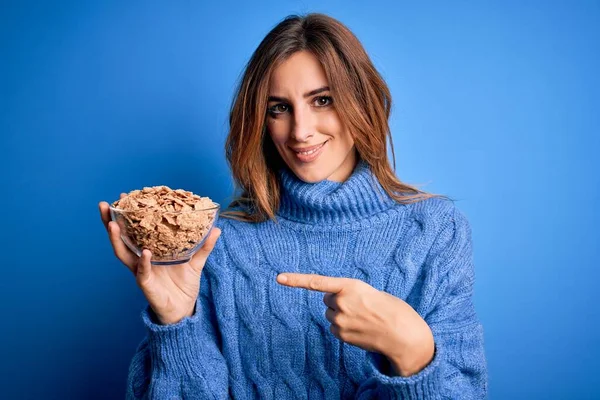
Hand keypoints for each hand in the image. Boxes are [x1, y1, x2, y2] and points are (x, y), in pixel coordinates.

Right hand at [99, 195, 220, 324]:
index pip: (134, 229)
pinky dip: (144, 262)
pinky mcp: (146, 285)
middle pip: (120, 238)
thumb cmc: (184, 284)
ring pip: (123, 254)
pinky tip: (145, 252)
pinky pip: (142, 272)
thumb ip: (204, 246)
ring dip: (116, 239)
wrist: (184, 308)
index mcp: (149, 250)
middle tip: (105, 204)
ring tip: (113, 223)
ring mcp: (141, 271)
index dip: (127, 215)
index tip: (124, 196)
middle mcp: (140, 259)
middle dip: (110, 222)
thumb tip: (217, 228)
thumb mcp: (195, 261)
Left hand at [276, 273, 434, 376]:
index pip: (318, 282)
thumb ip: (350, 294)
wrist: (402, 334)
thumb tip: (335, 305)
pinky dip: (344, 328)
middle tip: (359, 305)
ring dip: (341, 315)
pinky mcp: (341, 335)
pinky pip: (335, 328)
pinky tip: (360, 328)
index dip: (296, 280)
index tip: (279, 277)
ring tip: (362, 318)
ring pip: (331, 315)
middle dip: (338, 302)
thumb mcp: (370, 292)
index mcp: (350, 286)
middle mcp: (341, 303)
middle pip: (327, 300)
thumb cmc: (390, 308)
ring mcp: (340, 320)